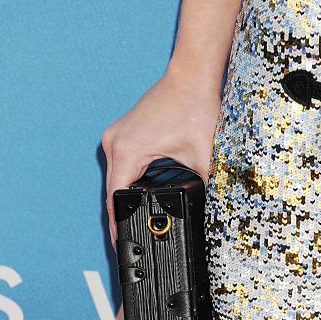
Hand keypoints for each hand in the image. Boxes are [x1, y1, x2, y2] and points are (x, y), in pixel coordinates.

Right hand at [102, 70, 221, 249]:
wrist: (192, 76)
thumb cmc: (195, 107)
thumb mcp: (202, 158)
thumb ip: (203, 188)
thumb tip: (208, 211)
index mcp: (128, 151)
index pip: (115, 199)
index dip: (117, 225)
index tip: (119, 243)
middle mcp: (115, 143)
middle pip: (112, 191)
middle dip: (120, 217)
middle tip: (128, 240)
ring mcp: (117, 137)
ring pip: (115, 179)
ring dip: (123, 199)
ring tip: (131, 222)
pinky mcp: (123, 133)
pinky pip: (120, 165)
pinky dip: (127, 182)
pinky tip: (136, 195)